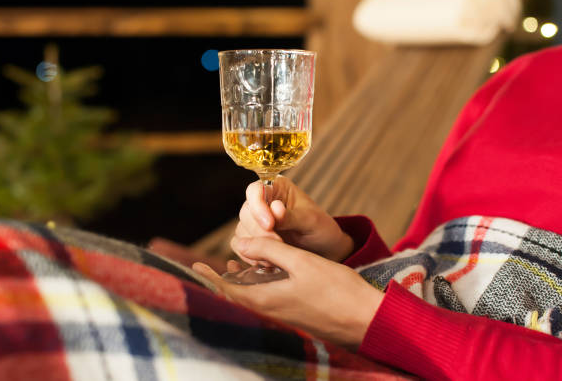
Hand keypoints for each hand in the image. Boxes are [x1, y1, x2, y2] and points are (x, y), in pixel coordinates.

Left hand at [193, 235, 383, 348]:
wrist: (367, 320)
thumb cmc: (336, 289)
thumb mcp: (301, 262)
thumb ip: (269, 250)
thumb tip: (240, 242)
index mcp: (266, 300)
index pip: (226, 290)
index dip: (208, 278)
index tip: (194, 267)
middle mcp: (270, 312)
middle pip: (235, 297)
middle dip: (220, 280)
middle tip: (208, 267)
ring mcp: (283, 317)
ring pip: (250, 299)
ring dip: (239, 284)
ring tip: (230, 268)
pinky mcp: (295, 317)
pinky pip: (266, 302)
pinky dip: (257, 288)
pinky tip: (263, 276)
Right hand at [235, 176, 353, 263]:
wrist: (324, 250)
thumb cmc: (321, 229)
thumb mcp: (311, 220)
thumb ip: (292, 216)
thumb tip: (275, 209)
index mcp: (276, 188)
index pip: (255, 191)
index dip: (258, 207)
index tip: (270, 225)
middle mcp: (262, 202)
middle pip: (246, 212)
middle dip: (260, 232)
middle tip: (279, 245)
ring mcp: (255, 221)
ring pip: (242, 231)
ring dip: (256, 246)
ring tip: (277, 257)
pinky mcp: (252, 239)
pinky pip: (241, 246)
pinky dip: (251, 256)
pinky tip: (268, 263)